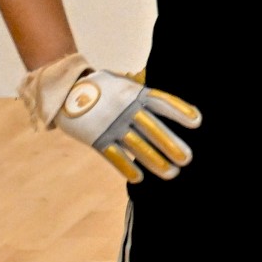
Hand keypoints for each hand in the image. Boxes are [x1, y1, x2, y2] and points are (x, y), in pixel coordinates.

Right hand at [19, 55, 200, 182]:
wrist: (64, 89)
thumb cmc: (101, 86)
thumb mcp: (124, 83)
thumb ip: (142, 94)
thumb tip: (165, 106)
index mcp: (134, 92)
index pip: (162, 102)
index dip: (180, 111)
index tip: (197, 122)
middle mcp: (125, 109)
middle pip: (153, 128)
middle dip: (171, 144)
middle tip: (187, 158)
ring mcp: (111, 125)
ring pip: (137, 146)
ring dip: (155, 161)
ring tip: (172, 172)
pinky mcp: (96, 139)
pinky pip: (114, 156)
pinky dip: (127, 167)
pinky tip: (140, 178)